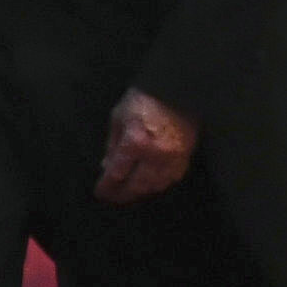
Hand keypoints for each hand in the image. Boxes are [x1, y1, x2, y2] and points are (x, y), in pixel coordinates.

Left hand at [95, 88, 198, 202]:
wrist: (177, 89)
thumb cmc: (143, 100)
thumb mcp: (119, 118)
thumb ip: (112, 144)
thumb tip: (106, 167)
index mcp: (135, 142)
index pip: (117, 173)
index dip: (107, 187)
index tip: (100, 192)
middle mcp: (155, 154)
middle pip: (137, 185)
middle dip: (122, 194)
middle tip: (113, 197)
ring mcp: (173, 157)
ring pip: (155, 186)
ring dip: (140, 191)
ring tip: (129, 192)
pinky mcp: (186, 156)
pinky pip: (171, 178)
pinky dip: (158, 184)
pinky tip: (149, 184)